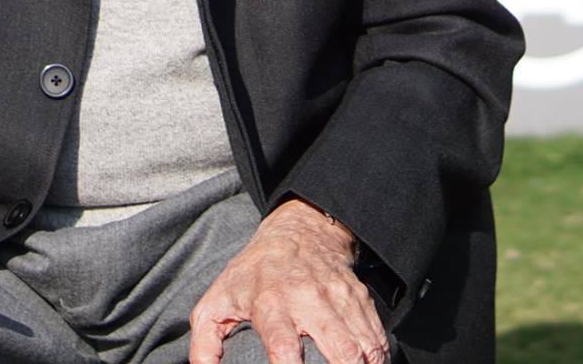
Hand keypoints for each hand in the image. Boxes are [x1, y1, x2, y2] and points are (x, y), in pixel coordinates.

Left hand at [188, 199, 389, 363]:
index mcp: (271, 302)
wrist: (299, 231)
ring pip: (364, 344)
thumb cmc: (253, 274)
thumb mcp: (217, 300)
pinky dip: (378, 357)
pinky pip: (376, 335)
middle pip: (338, 348)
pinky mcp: (359, 299)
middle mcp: (310, 300)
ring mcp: (339, 299)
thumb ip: (204, 343)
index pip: (282, 344)